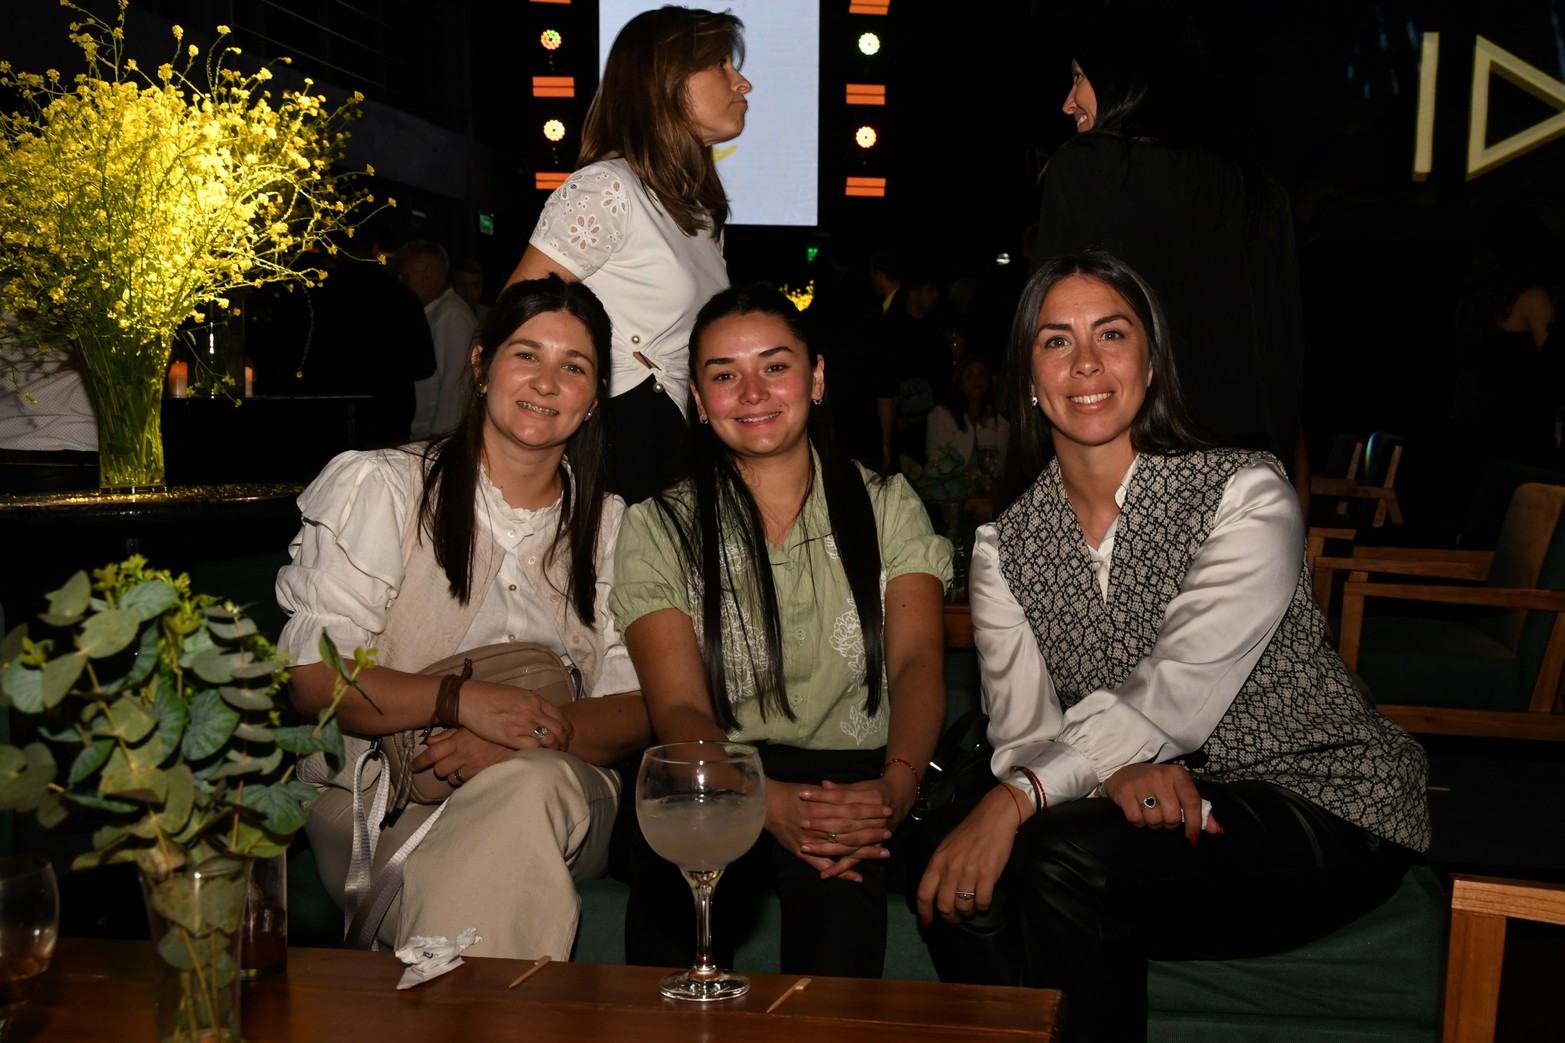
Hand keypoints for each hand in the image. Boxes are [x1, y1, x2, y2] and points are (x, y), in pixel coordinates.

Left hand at [408, 727, 512, 783]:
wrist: (520, 738)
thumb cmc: (495, 728)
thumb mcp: (471, 726)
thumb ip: (449, 734)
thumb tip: (430, 741)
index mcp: (459, 740)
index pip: (432, 754)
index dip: (420, 761)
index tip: (413, 766)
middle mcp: (464, 755)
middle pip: (440, 769)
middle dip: (438, 767)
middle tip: (442, 763)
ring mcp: (473, 767)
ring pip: (452, 778)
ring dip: (452, 774)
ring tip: (458, 767)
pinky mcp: (483, 775)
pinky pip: (466, 782)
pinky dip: (464, 779)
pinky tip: (469, 772)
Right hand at [457, 680, 573, 752]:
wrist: (468, 699)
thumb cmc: (489, 695)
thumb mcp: (516, 693)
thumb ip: (531, 703)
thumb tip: (541, 713)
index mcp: (535, 699)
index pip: (561, 716)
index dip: (567, 728)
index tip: (567, 735)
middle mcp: (533, 712)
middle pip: (560, 729)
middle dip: (564, 741)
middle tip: (563, 749)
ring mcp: (523, 725)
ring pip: (550, 740)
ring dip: (555, 749)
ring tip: (554, 755)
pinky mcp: (511, 738)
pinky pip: (534, 748)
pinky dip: (540, 753)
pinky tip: (539, 757)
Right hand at [766, 780, 888, 882]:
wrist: (767, 805)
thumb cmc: (790, 794)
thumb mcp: (813, 789)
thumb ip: (831, 792)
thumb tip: (850, 790)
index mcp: (822, 806)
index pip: (853, 809)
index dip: (870, 811)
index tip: (886, 810)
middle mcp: (818, 824)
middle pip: (851, 829)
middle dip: (872, 831)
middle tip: (890, 833)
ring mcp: (812, 841)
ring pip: (843, 848)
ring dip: (864, 852)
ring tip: (883, 854)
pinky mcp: (804, 852)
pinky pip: (825, 865)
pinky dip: (841, 872)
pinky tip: (858, 877)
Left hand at [915, 785, 1018, 923]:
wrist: (994, 817)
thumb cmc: (970, 832)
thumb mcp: (947, 848)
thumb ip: (940, 868)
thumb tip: (936, 892)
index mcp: (937, 861)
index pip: (923, 893)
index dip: (924, 912)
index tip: (928, 922)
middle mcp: (950, 868)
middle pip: (943, 906)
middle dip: (950, 917)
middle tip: (956, 918)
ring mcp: (968, 872)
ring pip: (963, 907)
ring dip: (968, 912)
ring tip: (972, 908)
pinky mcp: (987, 875)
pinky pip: (983, 902)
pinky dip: (983, 906)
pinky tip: (985, 900)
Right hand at [1102, 763, 1221, 840]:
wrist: (1124, 773)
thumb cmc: (1157, 785)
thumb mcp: (1179, 791)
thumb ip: (1199, 810)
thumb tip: (1217, 830)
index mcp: (1177, 774)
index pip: (1192, 802)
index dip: (1194, 823)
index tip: (1192, 836)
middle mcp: (1160, 776)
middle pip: (1173, 816)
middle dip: (1170, 825)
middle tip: (1166, 819)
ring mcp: (1141, 783)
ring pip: (1155, 820)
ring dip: (1155, 825)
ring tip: (1151, 815)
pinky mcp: (1124, 791)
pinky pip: (1137, 820)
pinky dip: (1139, 823)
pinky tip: (1138, 813)